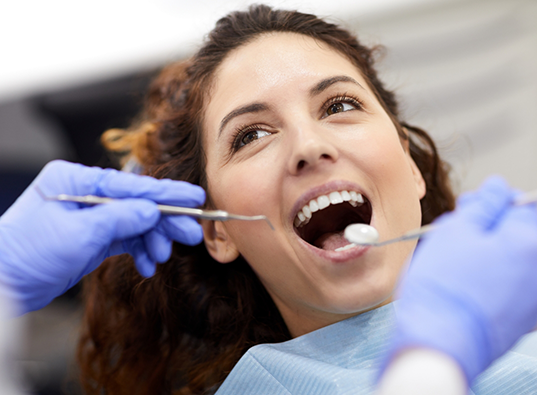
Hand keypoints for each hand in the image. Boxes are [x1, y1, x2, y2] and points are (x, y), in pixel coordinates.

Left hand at [0, 160, 205, 313]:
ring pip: (136, 223)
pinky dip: (139, 252)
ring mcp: (92, 217)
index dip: (166, 192)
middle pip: (138, 203)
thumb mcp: (79, 233)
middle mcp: (86, 195)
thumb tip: (154, 210)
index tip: (193, 196)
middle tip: (190, 233)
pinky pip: (127, 240)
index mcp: (77, 181)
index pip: (131, 185)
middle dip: (165, 220)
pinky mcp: (94, 238)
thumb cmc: (27, 253)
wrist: (4, 284)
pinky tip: (147, 266)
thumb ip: (121, 218)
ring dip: (152, 240)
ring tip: (162, 256)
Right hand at [383, 177, 536, 383]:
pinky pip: (512, 285)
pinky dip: (494, 278)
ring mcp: (535, 297)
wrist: (440, 343)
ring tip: (457, 262)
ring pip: (514, 259)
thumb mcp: (456, 231)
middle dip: (491, 228)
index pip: (522, 204)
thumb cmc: (443, 288)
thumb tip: (497, 187)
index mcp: (529, 241)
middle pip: (521, 233)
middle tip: (457, 235)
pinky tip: (468, 284)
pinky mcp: (525, 318)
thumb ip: (483, 205)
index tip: (470, 210)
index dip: (491, 203)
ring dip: (490, 253)